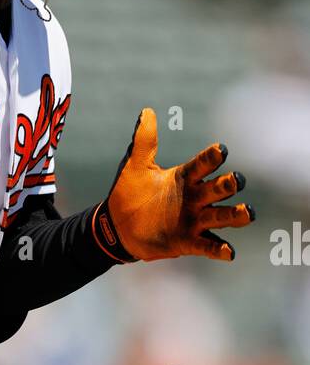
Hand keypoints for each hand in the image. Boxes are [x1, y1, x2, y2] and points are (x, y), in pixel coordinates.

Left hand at [92, 109, 252, 263]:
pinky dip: (219, 249)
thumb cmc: (128, 194)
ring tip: (248, 213)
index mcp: (184, 177)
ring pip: (222, 216)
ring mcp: (194, 220)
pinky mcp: (188, 241)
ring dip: (236, 215)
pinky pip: (207, 246)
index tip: (220, 150)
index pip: (203, 164)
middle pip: (219, 189)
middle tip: (235, 180)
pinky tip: (229, 252)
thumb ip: (144, 141)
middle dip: (229, 184)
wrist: (116, 227)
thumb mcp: (134, 166)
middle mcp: (195, 198)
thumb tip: (147, 112)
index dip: (212, 158)